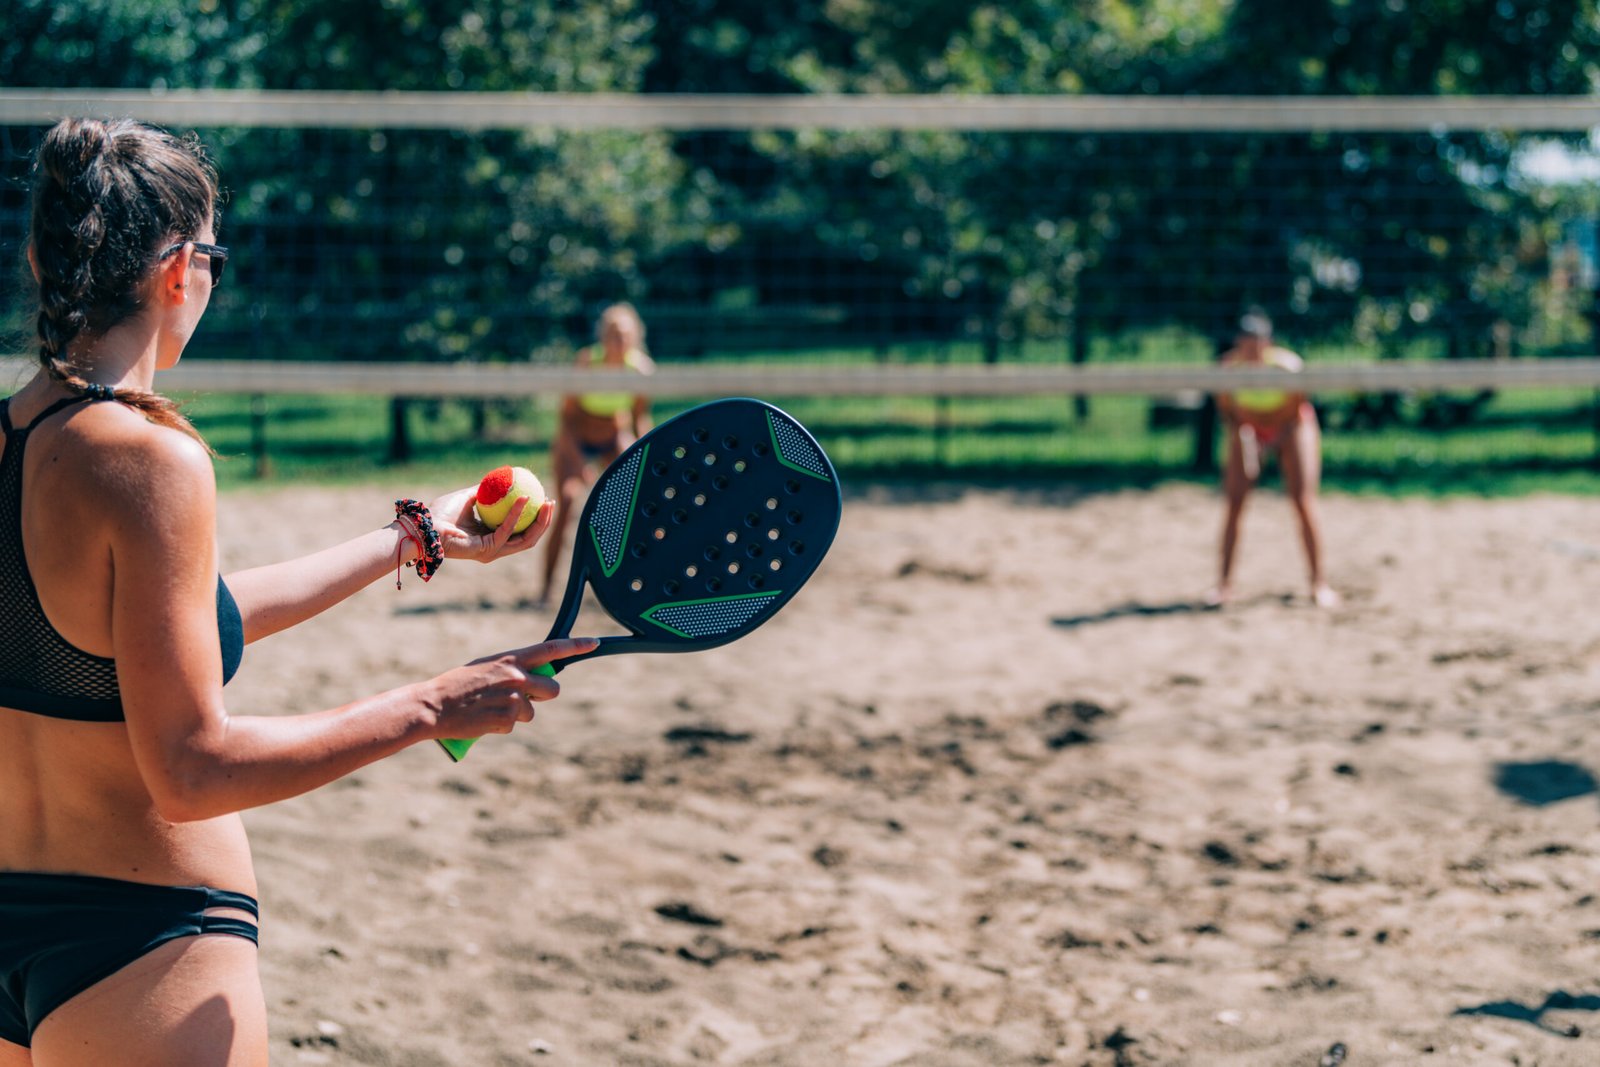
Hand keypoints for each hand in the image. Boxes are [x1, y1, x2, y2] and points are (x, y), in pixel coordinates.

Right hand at [418, 637, 597, 740]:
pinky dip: (501, 726)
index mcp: (511, 659)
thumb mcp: (486, 667)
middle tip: (523, 697)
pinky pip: (514, 725)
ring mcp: (514, 699)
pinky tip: (484, 719)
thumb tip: (531, 678)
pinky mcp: (507, 720)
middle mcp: (517, 676)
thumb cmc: (457, 685)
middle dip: (543, 695)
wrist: (434, 705)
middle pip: (552, 689)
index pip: (551, 649)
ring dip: (516, 714)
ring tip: (490, 708)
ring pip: (531, 711)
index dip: (576, 645)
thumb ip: (511, 670)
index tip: (594, 642)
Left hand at [426, 485, 553, 563]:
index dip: (536, 517)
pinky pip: (507, 529)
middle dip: (544, 521)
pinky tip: (523, 498)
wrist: (425, 527)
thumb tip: (501, 478)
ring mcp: (493, 551)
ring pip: (526, 539)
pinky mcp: (488, 549)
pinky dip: (517, 513)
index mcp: (492, 537)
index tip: (543, 498)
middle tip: (550, 502)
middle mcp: (495, 547)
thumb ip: (484, 491)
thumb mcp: (467, 497)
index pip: (521, 530)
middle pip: (529, 537)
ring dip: (539, 521)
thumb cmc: (441, 513)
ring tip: (546, 502)